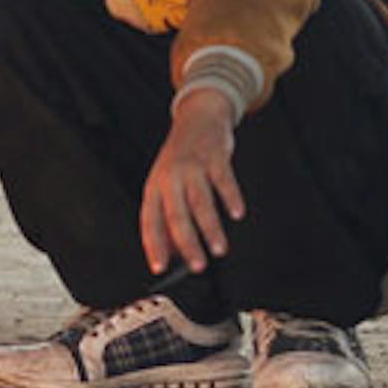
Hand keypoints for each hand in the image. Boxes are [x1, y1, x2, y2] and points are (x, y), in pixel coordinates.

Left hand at [139, 89, 244, 276]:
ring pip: (200, 201)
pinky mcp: (214, 157)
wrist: (197, 120)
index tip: (159, 268)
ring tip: (219, 250)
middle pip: (176, 214)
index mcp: (154, 187)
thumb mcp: (168, 186)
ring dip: (210, 228)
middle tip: (197, 266)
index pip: (150, 221)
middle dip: (187, 243)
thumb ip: (171, 218)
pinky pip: (223, 180)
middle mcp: (170, 177)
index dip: (154, 245)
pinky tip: (237, 214)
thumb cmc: (181, 161)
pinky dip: (231, 198)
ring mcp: (192, 166)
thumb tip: (177, 253)